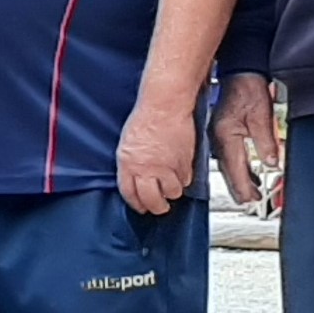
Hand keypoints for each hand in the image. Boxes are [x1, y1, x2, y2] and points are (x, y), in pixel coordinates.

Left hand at [115, 99, 199, 215]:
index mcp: (128, 164)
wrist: (165, 106)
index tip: (141, 206)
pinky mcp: (184, 163)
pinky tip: (180, 172)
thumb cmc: (146, 118)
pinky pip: (186, 180)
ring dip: (172, 191)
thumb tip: (136, 178)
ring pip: (172, 193)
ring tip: (171, 186)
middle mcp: (147, 169)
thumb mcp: (127, 143)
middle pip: (152, 200)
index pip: (130, 194)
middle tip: (159, 206)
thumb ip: (131, 163)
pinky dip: (184, 178)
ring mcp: (167, 168)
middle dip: (156, 206)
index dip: (136, 203)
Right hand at [210, 74, 281, 210]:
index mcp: (226, 136)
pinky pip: (228, 156)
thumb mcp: (262, 116)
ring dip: (240, 179)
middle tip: (253, 201)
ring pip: (227, 166)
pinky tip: (248, 173)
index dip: (244, 187)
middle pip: (227, 171)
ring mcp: (217, 136)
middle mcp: (217, 139)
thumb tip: (272, 163)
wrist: (240, 72)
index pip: (235, 170)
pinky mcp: (221, 133)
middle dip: (240, 188)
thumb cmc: (249, 88)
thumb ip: (267, 142)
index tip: (252, 200)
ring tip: (253, 192)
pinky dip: (237, 168)